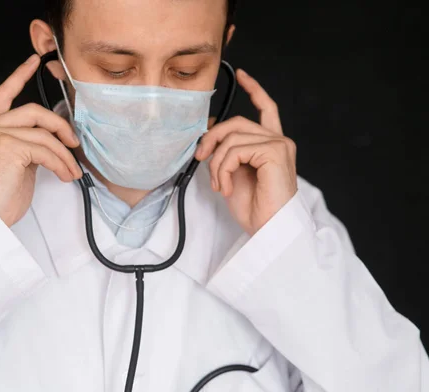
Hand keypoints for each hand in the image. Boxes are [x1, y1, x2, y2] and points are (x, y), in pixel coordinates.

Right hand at [0, 54, 81, 226]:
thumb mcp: (15, 164)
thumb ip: (27, 145)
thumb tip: (56, 139)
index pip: (4, 94)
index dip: (20, 75)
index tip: (34, 61)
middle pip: (34, 111)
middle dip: (60, 127)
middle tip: (75, 144)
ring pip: (44, 133)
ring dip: (64, 154)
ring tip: (71, 172)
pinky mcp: (7, 146)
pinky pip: (46, 150)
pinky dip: (61, 164)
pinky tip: (65, 176)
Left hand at [195, 69, 296, 235]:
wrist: (269, 230)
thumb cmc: (255, 208)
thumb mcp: (233, 174)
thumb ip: (226, 151)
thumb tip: (208, 132)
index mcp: (271, 144)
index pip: (266, 108)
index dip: (253, 89)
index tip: (241, 75)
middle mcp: (279, 141)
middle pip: (235, 122)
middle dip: (211, 138)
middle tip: (199, 159)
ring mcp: (279, 145)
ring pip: (232, 138)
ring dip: (216, 163)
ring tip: (220, 185)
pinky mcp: (275, 153)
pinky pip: (235, 150)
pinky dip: (224, 169)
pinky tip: (228, 188)